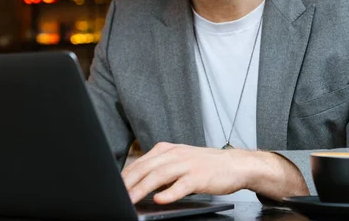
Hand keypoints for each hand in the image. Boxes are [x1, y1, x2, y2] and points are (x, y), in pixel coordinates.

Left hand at [121, 142, 247, 203]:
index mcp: (168, 150)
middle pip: (147, 167)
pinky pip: (182, 185)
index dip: (126, 174)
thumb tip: (138, 182)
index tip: (113, 186)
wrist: (235, 164)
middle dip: (129, 182)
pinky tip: (160, 199)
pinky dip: (170, 192)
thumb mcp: (180, 161)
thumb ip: (160, 168)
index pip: (141, 162)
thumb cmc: (205, 165)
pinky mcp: (200, 177)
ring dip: (143, 187)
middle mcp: (176, 154)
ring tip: (131, 199)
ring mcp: (188, 165)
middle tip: (116, 194)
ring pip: (161, 175)